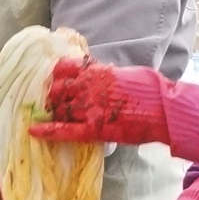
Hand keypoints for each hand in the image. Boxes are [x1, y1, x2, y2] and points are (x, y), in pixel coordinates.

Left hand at [27, 57, 169, 146]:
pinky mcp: (94, 129)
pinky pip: (66, 129)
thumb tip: (101, 72)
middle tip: (50, 100)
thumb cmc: (152, 90)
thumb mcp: (128, 73)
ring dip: (51, 110)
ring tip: (45, 113)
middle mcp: (89, 88)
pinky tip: (34, 130)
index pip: (66, 68)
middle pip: (58, 89)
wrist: (164, 109)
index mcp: (98, 72)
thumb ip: (109, 74)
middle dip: (52, 94)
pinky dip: (48, 130)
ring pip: (60, 108)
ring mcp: (90, 109)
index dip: (57, 73)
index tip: (54, 76)